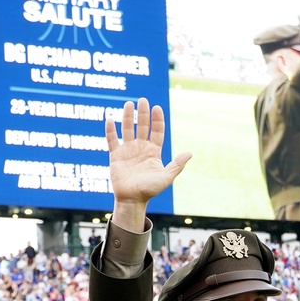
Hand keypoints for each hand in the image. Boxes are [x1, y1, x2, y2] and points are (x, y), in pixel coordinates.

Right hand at [105, 98, 190, 229]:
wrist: (132, 200)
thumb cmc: (150, 190)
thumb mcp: (166, 177)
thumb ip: (177, 165)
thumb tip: (190, 153)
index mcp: (153, 151)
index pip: (156, 131)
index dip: (157, 120)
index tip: (157, 108)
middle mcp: (141, 148)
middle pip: (142, 126)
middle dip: (143, 113)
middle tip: (142, 100)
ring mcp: (127, 150)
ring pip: (127, 129)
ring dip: (127, 117)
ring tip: (129, 104)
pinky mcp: (115, 156)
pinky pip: (112, 140)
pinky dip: (110, 130)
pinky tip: (110, 119)